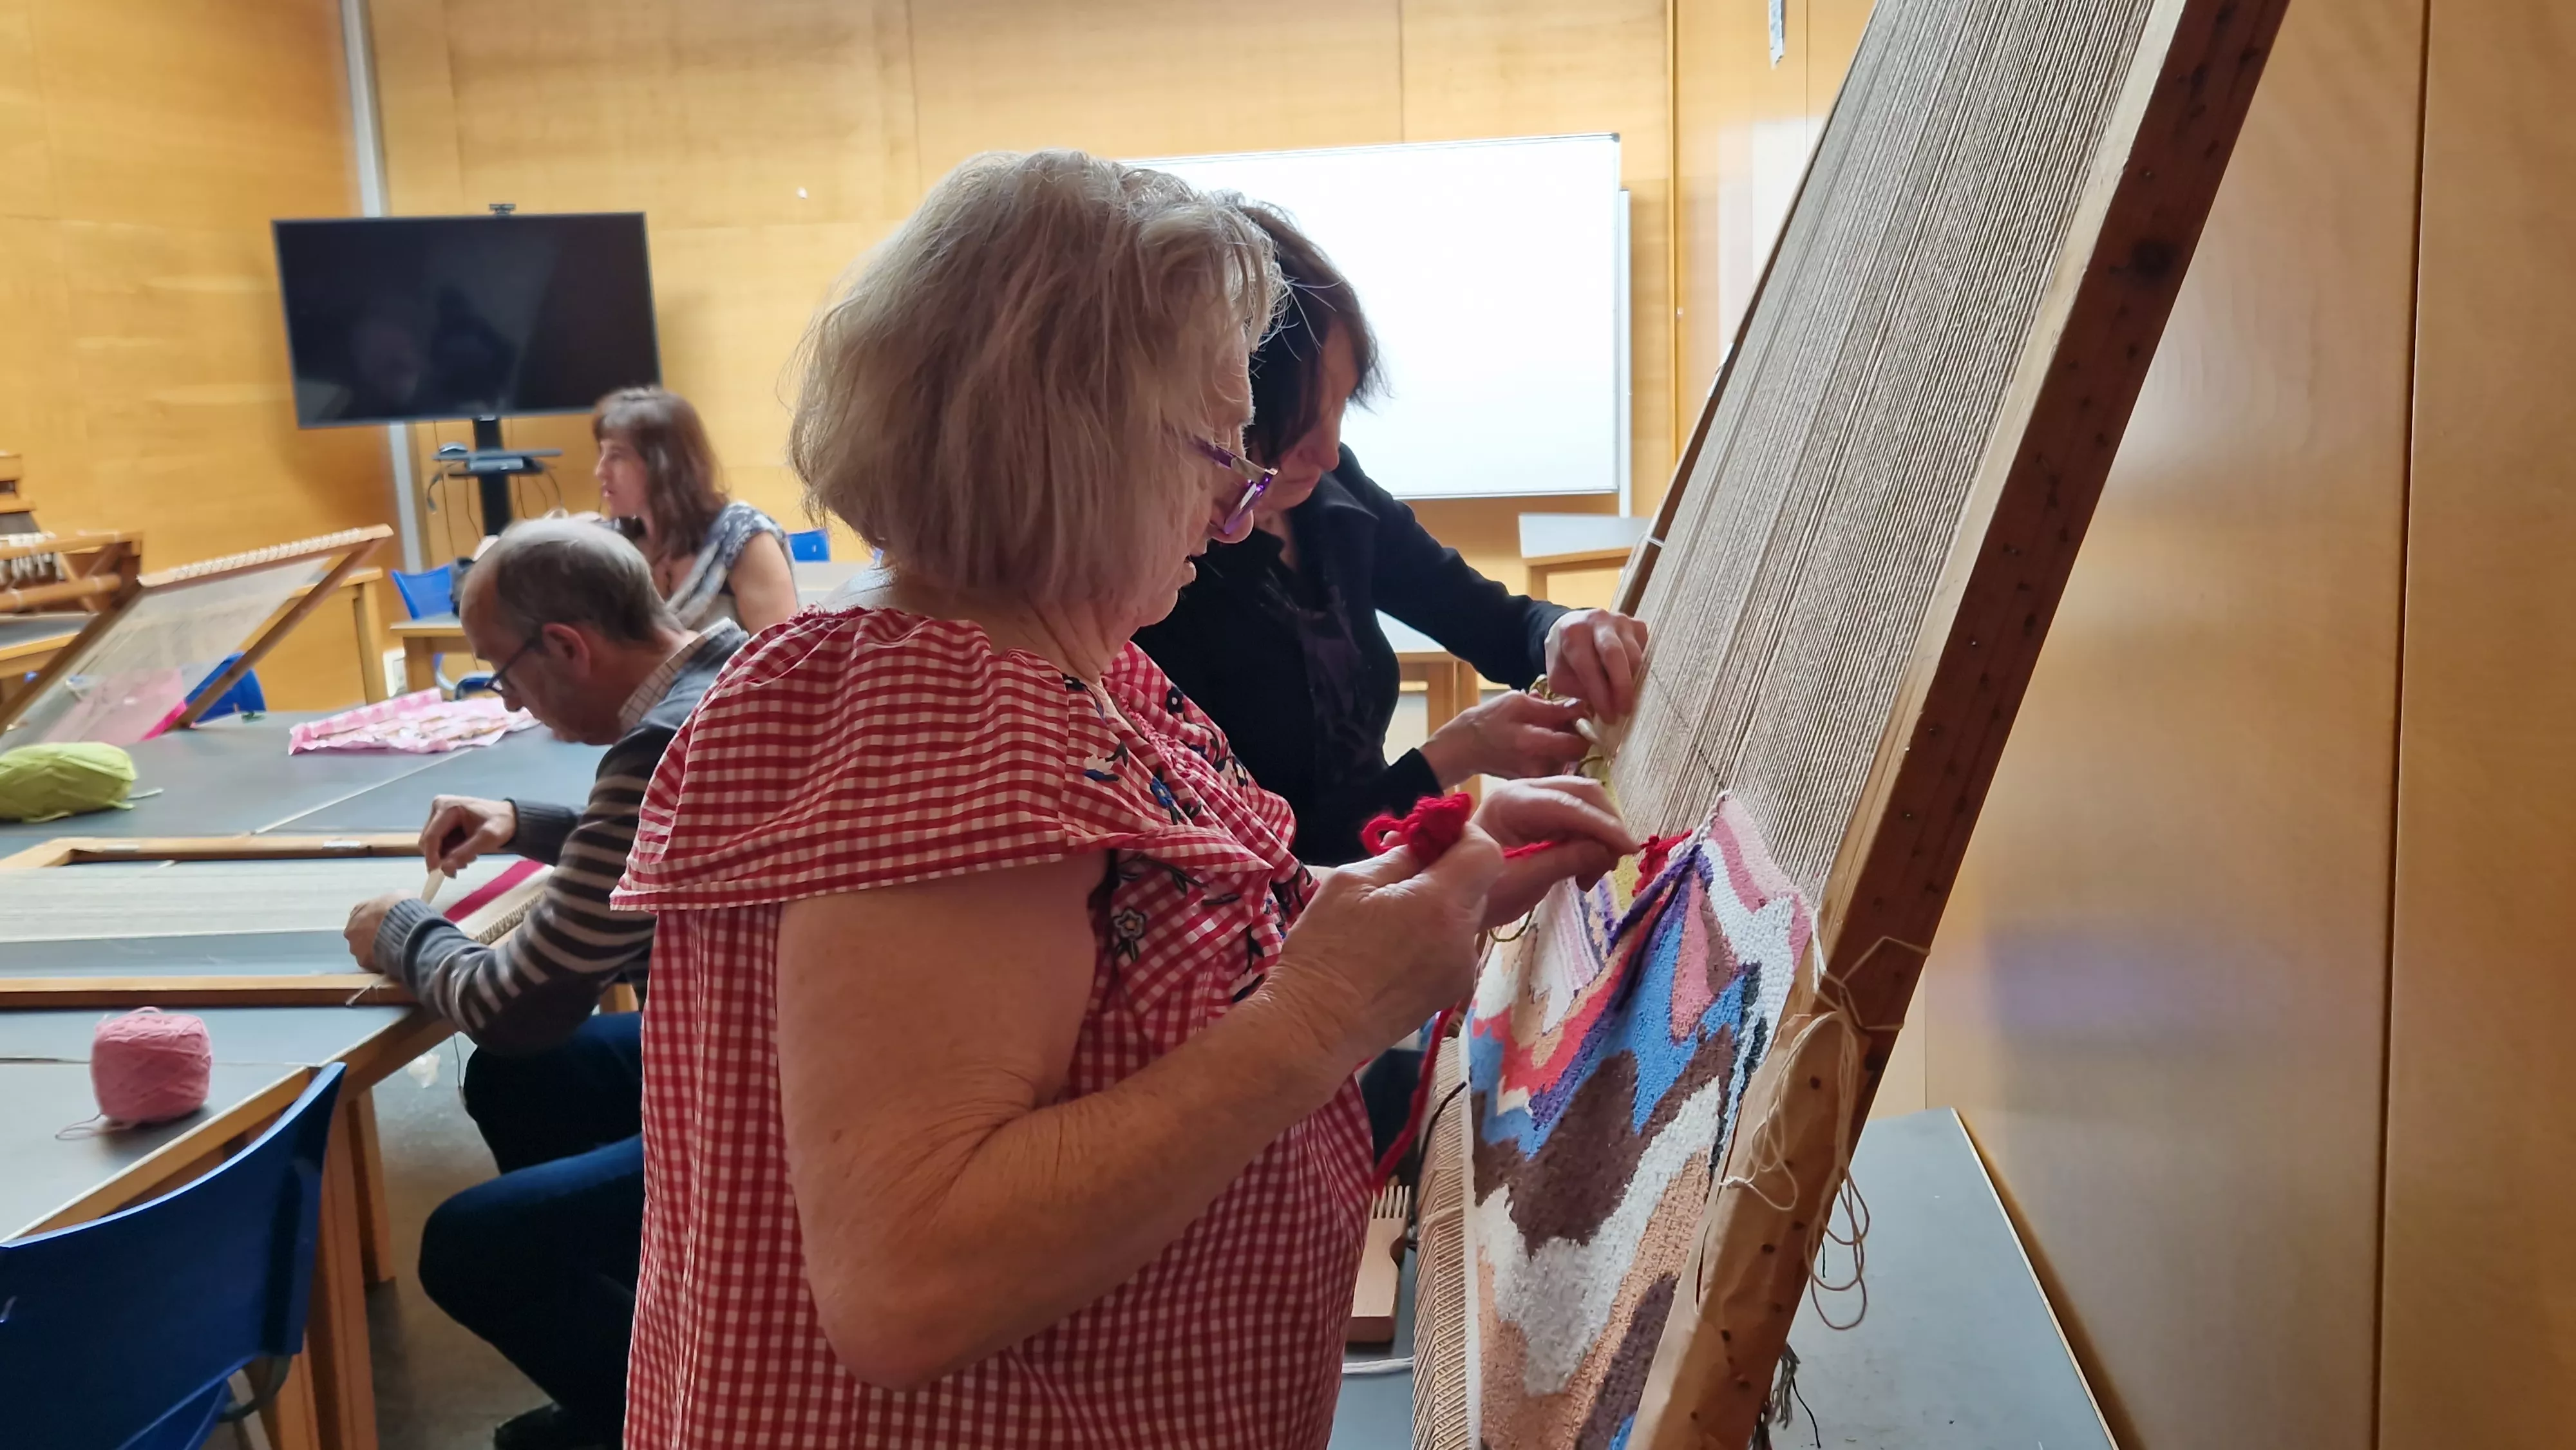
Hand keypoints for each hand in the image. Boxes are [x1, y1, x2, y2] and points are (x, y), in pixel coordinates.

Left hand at [344, 892, 407, 971]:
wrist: (403, 930)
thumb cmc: (402, 909)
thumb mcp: (401, 897)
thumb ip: (393, 905)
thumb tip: (401, 907)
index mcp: (358, 910)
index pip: (362, 915)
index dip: (375, 920)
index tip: (387, 923)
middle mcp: (351, 928)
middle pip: (360, 933)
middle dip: (372, 936)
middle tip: (389, 937)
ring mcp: (355, 946)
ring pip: (364, 950)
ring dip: (374, 950)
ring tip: (392, 950)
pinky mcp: (364, 962)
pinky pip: (372, 963)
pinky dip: (380, 961)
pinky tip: (393, 959)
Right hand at [420, 795, 516, 872]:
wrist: (511, 818)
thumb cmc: (501, 824)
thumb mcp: (487, 838)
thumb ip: (465, 852)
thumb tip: (445, 868)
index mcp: (447, 807)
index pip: (431, 836)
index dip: (432, 856)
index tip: (437, 873)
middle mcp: (439, 808)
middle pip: (429, 841)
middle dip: (443, 857)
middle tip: (463, 865)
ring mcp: (440, 815)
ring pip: (434, 845)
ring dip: (448, 856)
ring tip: (470, 857)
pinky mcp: (443, 823)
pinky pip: (440, 844)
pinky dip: (450, 852)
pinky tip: (467, 852)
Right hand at [1268, 827, 1504, 1065]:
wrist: (1317, 1025)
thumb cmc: (1325, 948)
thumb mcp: (1350, 883)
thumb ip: (1398, 857)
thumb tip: (1423, 845)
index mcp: (1440, 903)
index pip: (1486, 852)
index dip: (1464, 836)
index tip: (1431, 839)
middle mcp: (1463, 937)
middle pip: (1477, 886)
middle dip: (1446, 873)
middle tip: (1400, 879)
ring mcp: (1461, 969)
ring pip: (1463, 919)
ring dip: (1437, 909)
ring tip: (1390, 922)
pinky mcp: (1450, 993)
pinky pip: (1453, 949)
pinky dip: (1432, 939)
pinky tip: (1393, 952)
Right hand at [1419, 691, 1590, 786]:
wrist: (1465, 748)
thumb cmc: (1489, 720)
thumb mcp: (1518, 702)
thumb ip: (1553, 707)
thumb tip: (1583, 707)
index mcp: (1532, 744)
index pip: (1578, 743)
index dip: (1584, 727)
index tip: (1577, 714)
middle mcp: (1538, 767)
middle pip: (1577, 753)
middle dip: (1575, 736)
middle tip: (1562, 721)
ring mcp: (1536, 778)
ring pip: (1568, 760)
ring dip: (1564, 744)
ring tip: (1544, 731)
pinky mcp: (1534, 783)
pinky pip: (1556, 767)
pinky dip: (1554, 755)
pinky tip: (1538, 744)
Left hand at [1472, 777, 1636, 926]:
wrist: (1451, 894)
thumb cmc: (1480, 892)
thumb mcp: (1521, 883)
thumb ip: (1565, 861)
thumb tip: (1606, 851)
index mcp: (1511, 804)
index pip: (1568, 806)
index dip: (1603, 827)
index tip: (1630, 850)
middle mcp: (1523, 791)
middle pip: (1581, 793)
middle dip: (1606, 826)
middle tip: (1611, 866)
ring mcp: (1532, 799)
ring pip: (1584, 805)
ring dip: (1599, 836)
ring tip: (1592, 877)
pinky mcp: (1540, 814)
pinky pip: (1576, 819)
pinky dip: (1588, 841)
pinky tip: (1584, 872)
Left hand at [1545, 609, 1649, 722]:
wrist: (1573, 626)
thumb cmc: (1565, 656)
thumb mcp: (1559, 676)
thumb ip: (1577, 691)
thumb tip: (1605, 706)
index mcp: (1572, 633)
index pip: (1588, 666)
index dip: (1600, 695)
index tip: (1609, 717)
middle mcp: (1597, 621)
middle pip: (1615, 654)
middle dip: (1622, 687)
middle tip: (1625, 711)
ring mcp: (1620, 620)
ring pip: (1634, 655)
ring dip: (1631, 682)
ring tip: (1625, 700)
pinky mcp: (1637, 625)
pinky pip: (1645, 651)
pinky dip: (1639, 670)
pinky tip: (1630, 680)